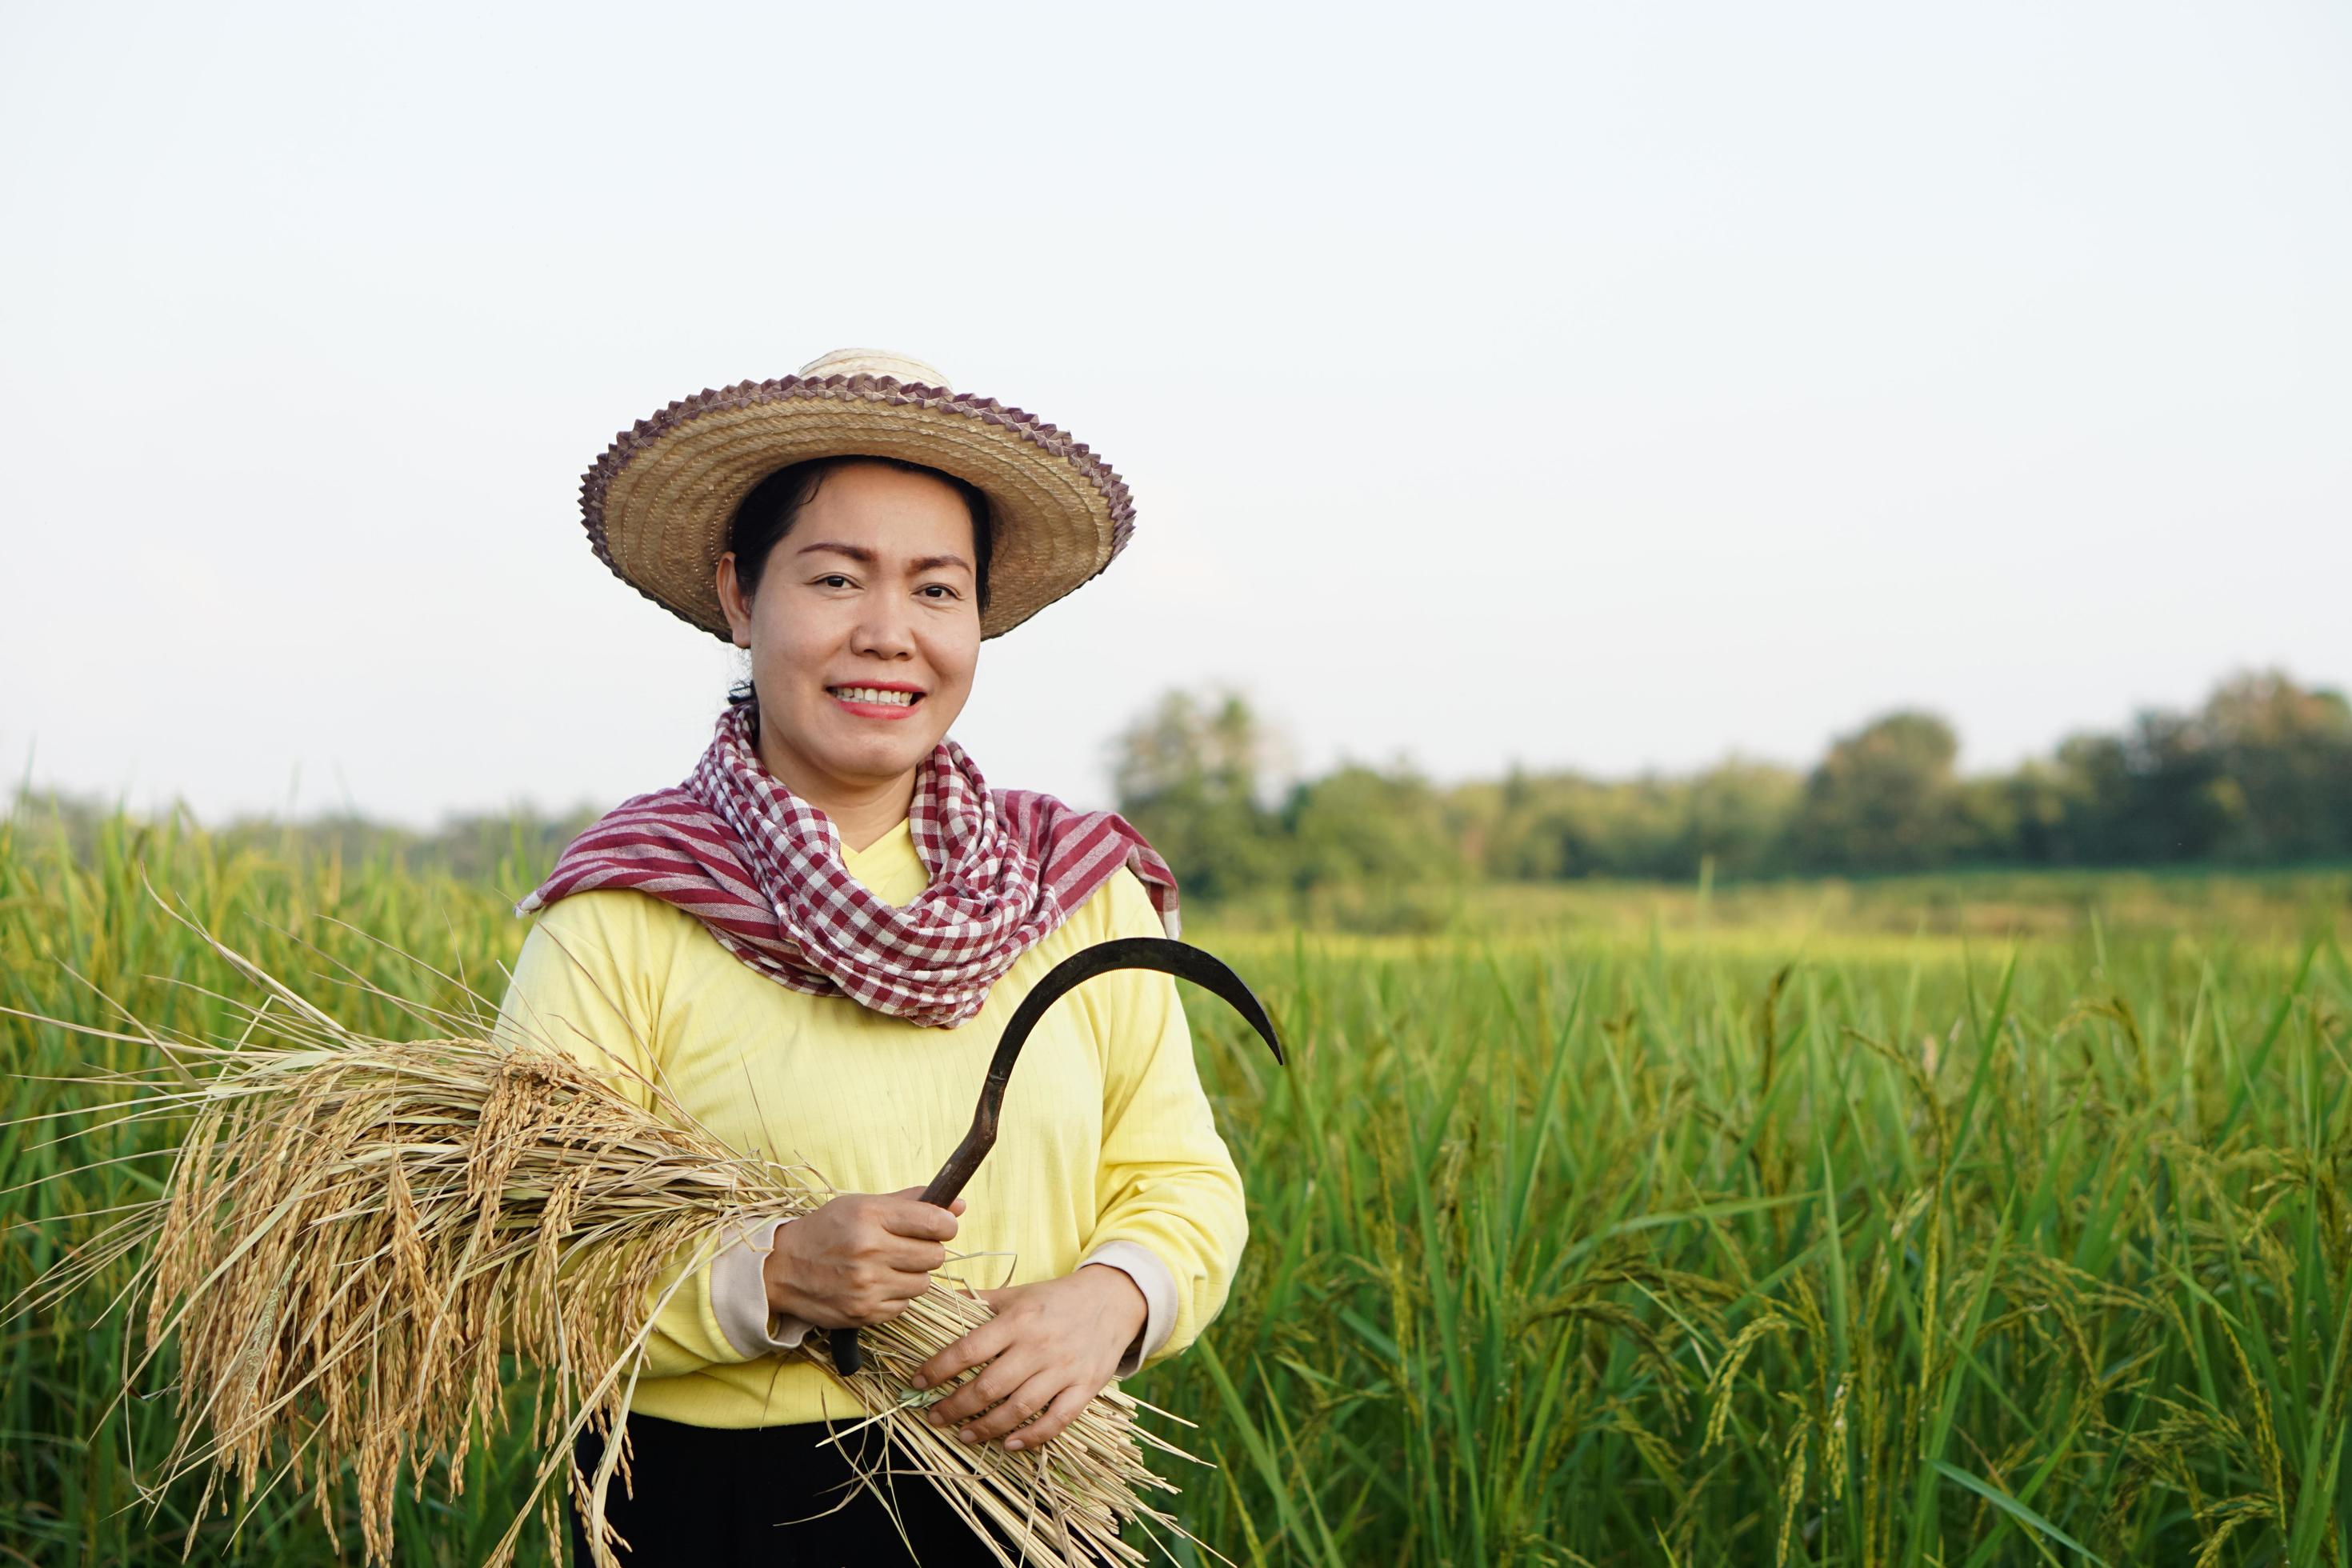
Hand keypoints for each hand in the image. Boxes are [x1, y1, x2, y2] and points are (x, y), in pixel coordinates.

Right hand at [762, 1186, 966, 1329]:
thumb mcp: (862, 1205)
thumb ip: (911, 1202)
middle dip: (928, 1250)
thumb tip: (959, 1204)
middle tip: (908, 1247)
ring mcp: (866, 1285)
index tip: (941, 1225)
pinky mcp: (864, 1312)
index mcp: (870, 1217)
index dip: (945, 1224)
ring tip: (890, 1266)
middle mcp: (869, 1251)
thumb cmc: (826, 1230)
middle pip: (934, 1256)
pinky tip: (876, 1284)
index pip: (935, 1222)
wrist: (782, 1268)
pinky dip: (896, 1296)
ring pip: (923, 1283)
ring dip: (913, 1275)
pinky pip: (904, 1305)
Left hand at [908, 1265, 1147, 1451]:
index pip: (969, 1349)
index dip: (939, 1368)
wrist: (1114, 1299)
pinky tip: (1010, 1444)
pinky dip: (1033, 1436)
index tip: (917, 1382)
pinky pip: (1057, 1419)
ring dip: (987, 1427)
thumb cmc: (1057, 1299)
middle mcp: (1039, 1346)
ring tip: (963, 1435)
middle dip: (955, 1406)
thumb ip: (980, 1302)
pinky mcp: (1085, 1387)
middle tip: (934, 1417)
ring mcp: (1064, 1369)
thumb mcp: (1018, 1294)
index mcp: (1018, 1320)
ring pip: (1019, 1407)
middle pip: (990, 1385)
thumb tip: (939, 1300)